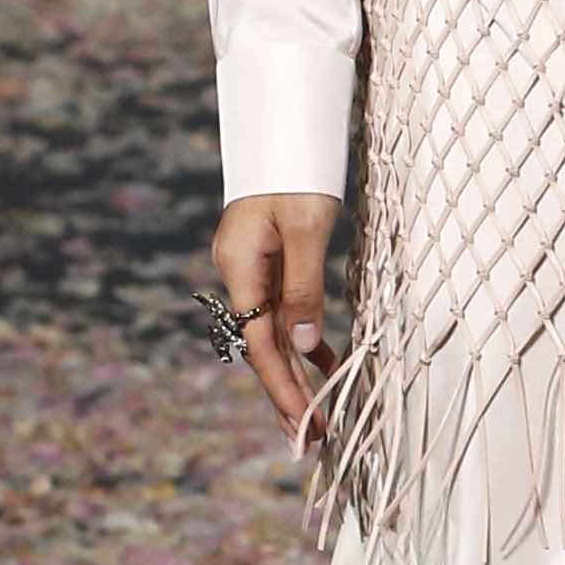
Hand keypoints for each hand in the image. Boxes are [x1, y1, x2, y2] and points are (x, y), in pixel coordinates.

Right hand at [209, 189, 339, 438]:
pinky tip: (325, 363)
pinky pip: (283, 311)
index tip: (305, 427)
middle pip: (263, 347)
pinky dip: (303, 340)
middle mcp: (239, 273)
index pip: (261, 345)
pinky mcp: (267, 261)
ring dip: (296, 375)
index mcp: (240, 267)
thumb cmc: (297, 169)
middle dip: (288, 395)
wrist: (285, 125)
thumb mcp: (306, 227)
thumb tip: (303, 346)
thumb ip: (304, 287)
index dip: (284, 390)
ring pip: (273, 333)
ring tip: (319, 416)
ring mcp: (251, 268)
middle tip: (313, 440)